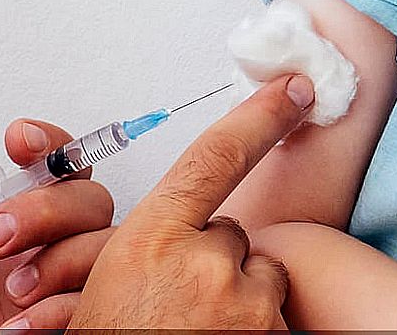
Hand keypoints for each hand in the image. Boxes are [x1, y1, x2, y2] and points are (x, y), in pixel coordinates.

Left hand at [0, 118, 115, 330]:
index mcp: (0, 228)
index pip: (52, 166)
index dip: (50, 144)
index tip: (20, 141)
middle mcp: (39, 252)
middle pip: (88, 197)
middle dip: (46, 208)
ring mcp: (58, 289)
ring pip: (102, 244)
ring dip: (61, 258)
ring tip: (11, 288)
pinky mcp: (68, 324)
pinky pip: (93, 302)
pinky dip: (58, 310)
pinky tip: (15, 326)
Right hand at [68, 73, 315, 329]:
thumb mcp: (99, 300)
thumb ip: (141, 257)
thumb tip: (173, 241)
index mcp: (151, 243)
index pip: (215, 156)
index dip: (260, 115)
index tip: (297, 86)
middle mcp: (205, 265)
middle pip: (232, 234)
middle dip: (212, 262)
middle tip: (174, 310)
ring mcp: (244, 306)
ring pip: (257, 278)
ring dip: (237, 301)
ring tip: (192, 334)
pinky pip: (273, 317)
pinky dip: (254, 329)